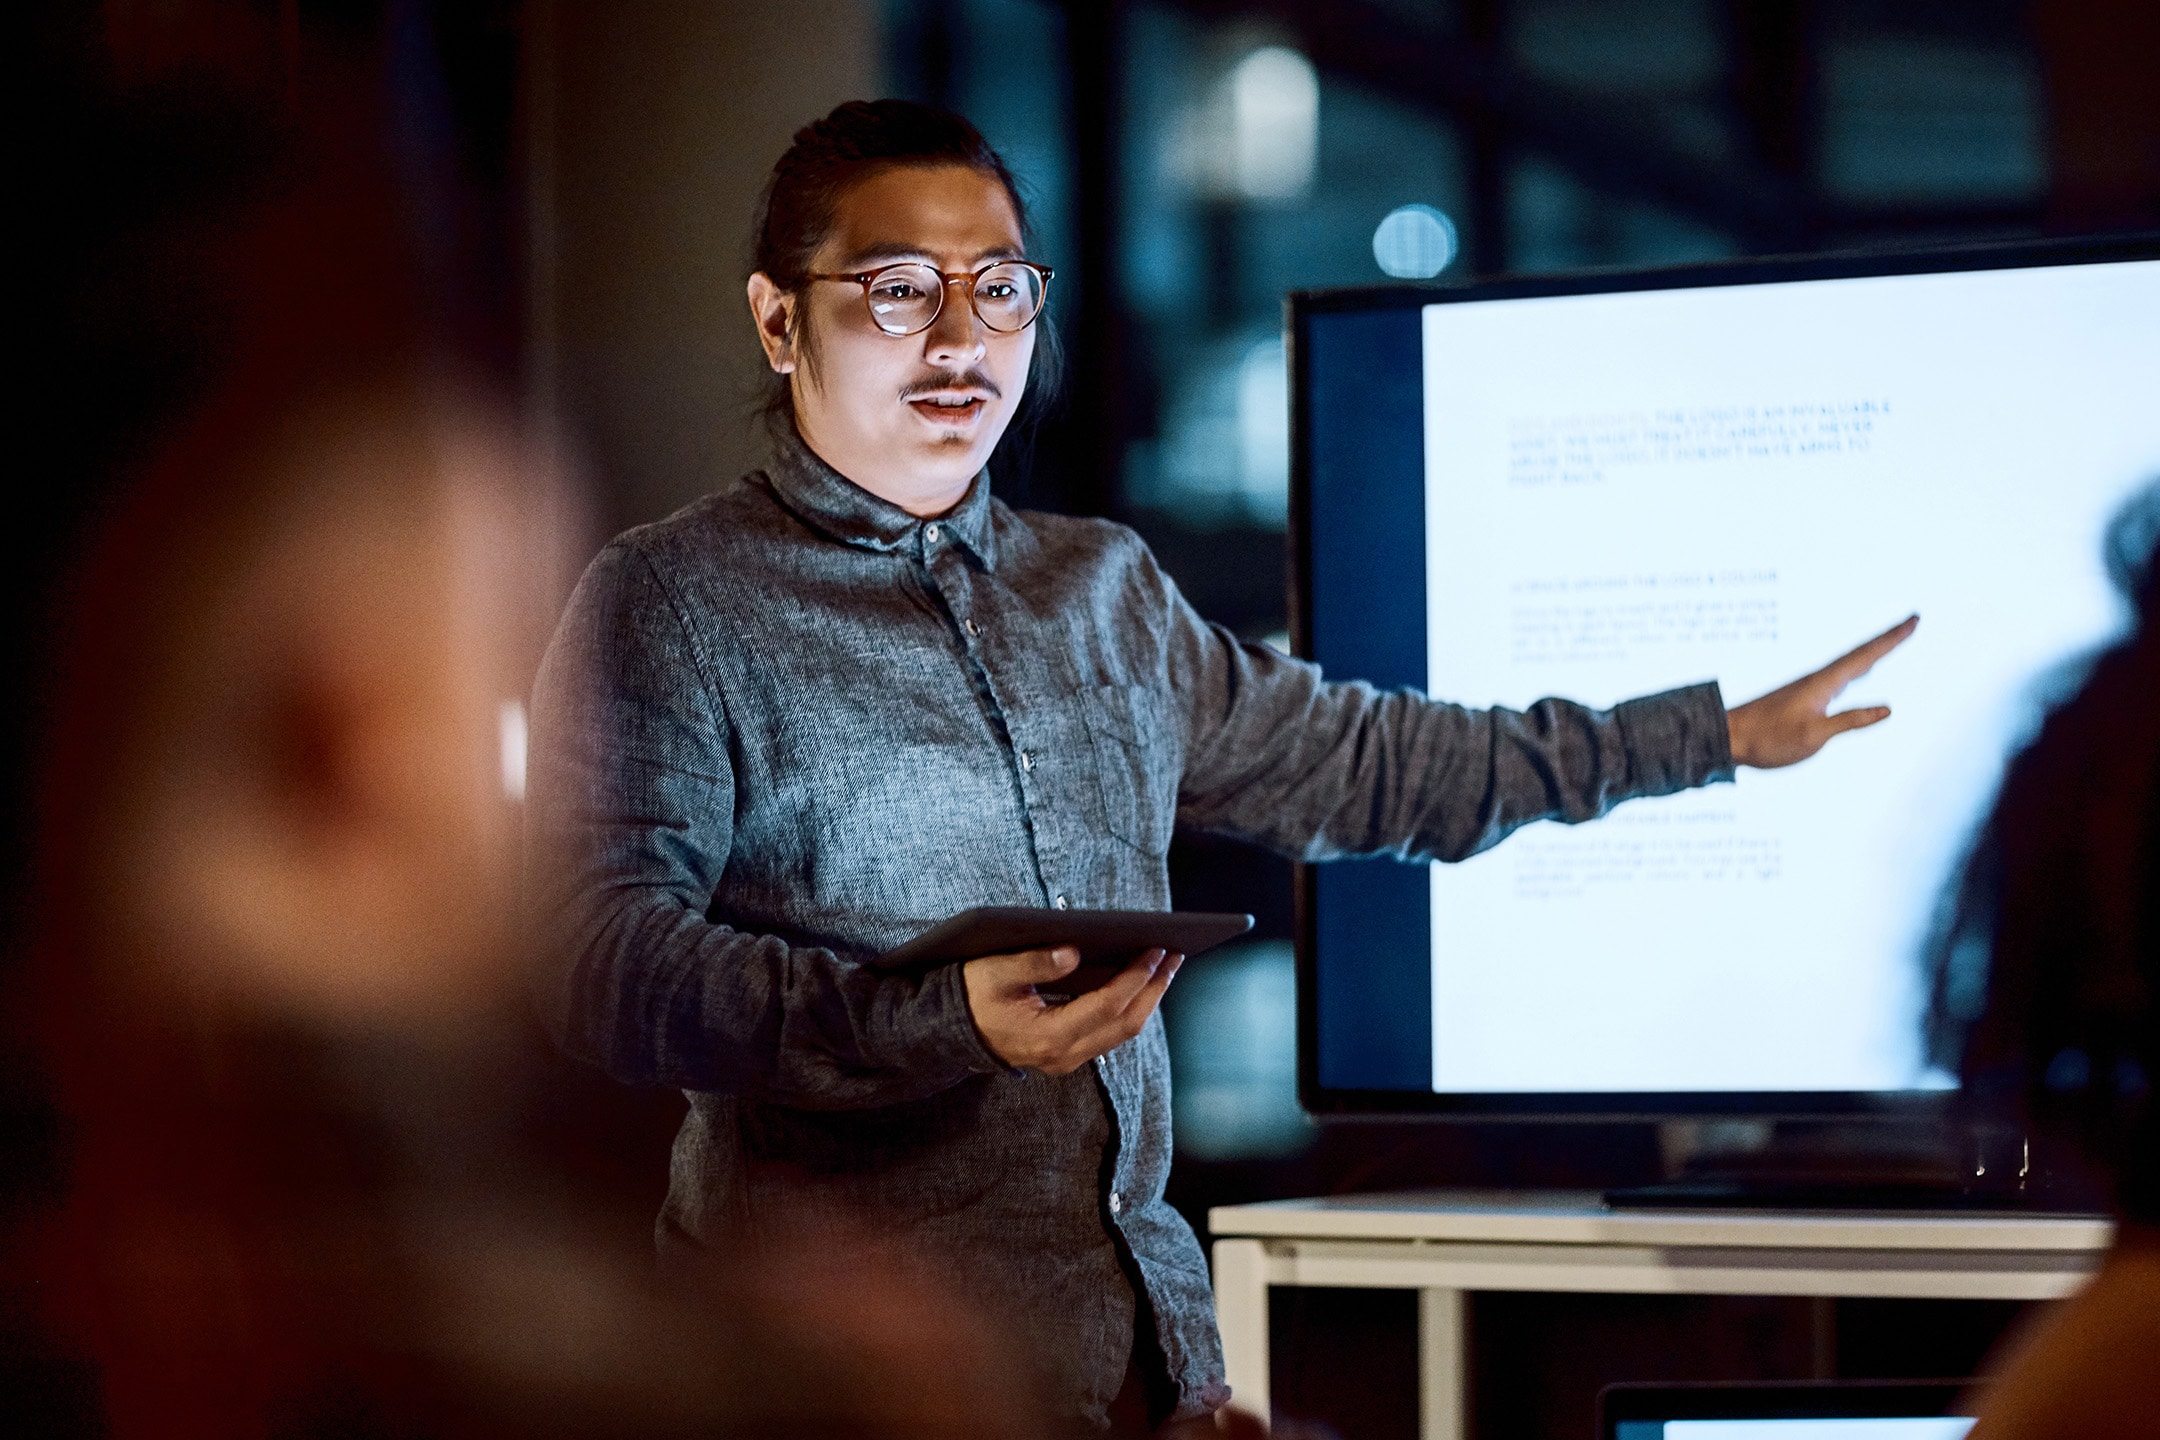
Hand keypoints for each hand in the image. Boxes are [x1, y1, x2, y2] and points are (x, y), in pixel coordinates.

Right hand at [961, 946, 1180, 1074]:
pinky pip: (1110, 1032)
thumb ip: (1035, 963)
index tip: (1156, 950)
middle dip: (1154, 988)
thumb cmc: (972, 997)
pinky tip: (1138, 982)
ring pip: (1122, 1031)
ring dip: (1147, 998)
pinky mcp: (1068, 1054)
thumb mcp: (996, 973)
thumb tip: (1073, 951)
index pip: (1106, 1006)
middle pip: (1125, 1024)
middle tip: (1174, 955)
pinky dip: (1129, 1006)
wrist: (952, 1032)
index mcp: (1048, 1037)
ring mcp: (1068, 1059)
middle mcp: (1064, 1055)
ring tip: (1165, 965)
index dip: (1135, 977)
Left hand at [1726, 614, 1916, 768]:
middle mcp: (1818, 679)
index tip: (1914, 621)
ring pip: (1850, 664)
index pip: (1865, 656)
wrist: (1728, 738)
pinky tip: (1860, 672)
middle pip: (1861, 654)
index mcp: (1823, 683)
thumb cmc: (1768, 739)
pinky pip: (1840, 676)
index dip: (1891, 639)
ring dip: (1874, 651)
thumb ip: (1850, 721)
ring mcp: (1810, 687)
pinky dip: (1858, 668)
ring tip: (1895, 640)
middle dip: (1888, 638)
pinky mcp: (1803, 697)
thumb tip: (1888, 708)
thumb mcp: (1814, 736)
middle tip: (1913, 621)